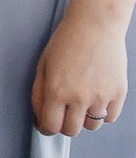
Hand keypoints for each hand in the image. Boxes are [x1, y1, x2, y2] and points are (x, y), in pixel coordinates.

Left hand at [32, 8, 130, 135]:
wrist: (95, 26)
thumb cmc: (66, 42)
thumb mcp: (43, 66)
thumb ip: (39, 93)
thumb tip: (40, 115)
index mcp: (56, 91)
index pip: (51, 127)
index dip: (46, 128)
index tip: (47, 124)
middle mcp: (79, 98)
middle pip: (71, 131)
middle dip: (64, 125)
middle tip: (63, 113)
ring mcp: (101, 97)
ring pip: (92, 126)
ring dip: (84, 119)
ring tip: (81, 103)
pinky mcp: (119, 94)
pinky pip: (109, 117)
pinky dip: (102, 114)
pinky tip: (96, 100)